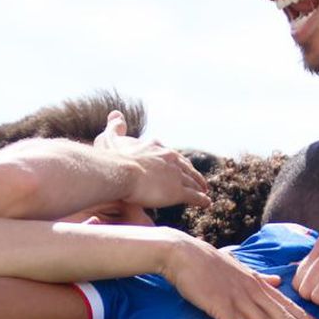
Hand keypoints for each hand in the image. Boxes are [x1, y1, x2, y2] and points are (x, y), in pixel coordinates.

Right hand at [95, 111, 209, 207]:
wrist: (121, 172)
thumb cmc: (114, 159)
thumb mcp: (111, 139)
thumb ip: (115, 127)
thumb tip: (116, 114)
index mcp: (158, 149)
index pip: (173, 156)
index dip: (178, 162)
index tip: (182, 166)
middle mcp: (171, 160)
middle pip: (187, 168)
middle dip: (194, 175)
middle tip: (199, 181)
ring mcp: (176, 175)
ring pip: (192, 182)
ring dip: (199, 187)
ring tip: (204, 192)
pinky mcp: (178, 191)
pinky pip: (194, 196)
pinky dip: (201, 200)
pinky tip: (206, 203)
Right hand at [161, 231, 318, 318]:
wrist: (185, 254)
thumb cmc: (211, 262)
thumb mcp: (242, 268)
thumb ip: (261, 278)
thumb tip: (278, 281)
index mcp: (259, 285)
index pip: (288, 304)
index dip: (307, 318)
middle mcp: (254, 293)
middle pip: (284, 318)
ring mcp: (238, 301)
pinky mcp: (219, 307)